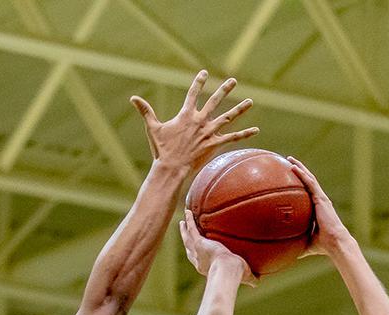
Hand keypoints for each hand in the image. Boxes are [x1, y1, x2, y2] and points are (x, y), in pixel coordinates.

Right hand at [132, 72, 255, 171]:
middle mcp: (200, 121)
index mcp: (186, 115)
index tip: (204, 73)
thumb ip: (145, 111)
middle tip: (232, 81)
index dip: (198, 82)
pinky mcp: (215, 145)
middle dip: (224, 90)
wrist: (172, 168)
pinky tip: (256, 130)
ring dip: (240, 109)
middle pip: (215, 101)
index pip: (193, 94)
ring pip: (228, 118)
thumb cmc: (162, 150)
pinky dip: (245, 134)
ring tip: (250, 102)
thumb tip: (133, 98)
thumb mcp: (153, 128)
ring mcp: (209, 132)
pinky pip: (233, 138)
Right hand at [179, 213, 254, 284]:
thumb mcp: (244, 276)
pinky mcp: (199, 242)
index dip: (196, 256)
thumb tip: (258, 283)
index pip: (198, 260)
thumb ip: (250, 279)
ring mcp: (197, 251)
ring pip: (187, 238)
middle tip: (184, 233)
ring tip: (182, 222)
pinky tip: (188, 212)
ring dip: (184, 230)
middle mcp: (198, 260)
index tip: (195, 251)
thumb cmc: (236, 275)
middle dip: (186, 241)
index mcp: (206, 268)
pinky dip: (189, 220)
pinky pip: (192, 228)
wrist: (227, 271)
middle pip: (189, 249)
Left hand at [283, 156, 350, 255]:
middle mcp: (319, 200)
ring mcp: (321, 198)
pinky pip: (310, 183)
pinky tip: (292, 167)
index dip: (299, 183)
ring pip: (309, 178)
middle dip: (299, 170)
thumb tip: (281, 253)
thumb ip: (294, 244)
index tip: (290, 177)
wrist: (335, 243)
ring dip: (299, 167)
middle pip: (308, 181)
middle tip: (288, 162)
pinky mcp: (321, 198)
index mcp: (316, 208)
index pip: (307, 192)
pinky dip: (301, 174)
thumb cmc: (322, 246)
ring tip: (289, 159)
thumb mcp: (304, 243)